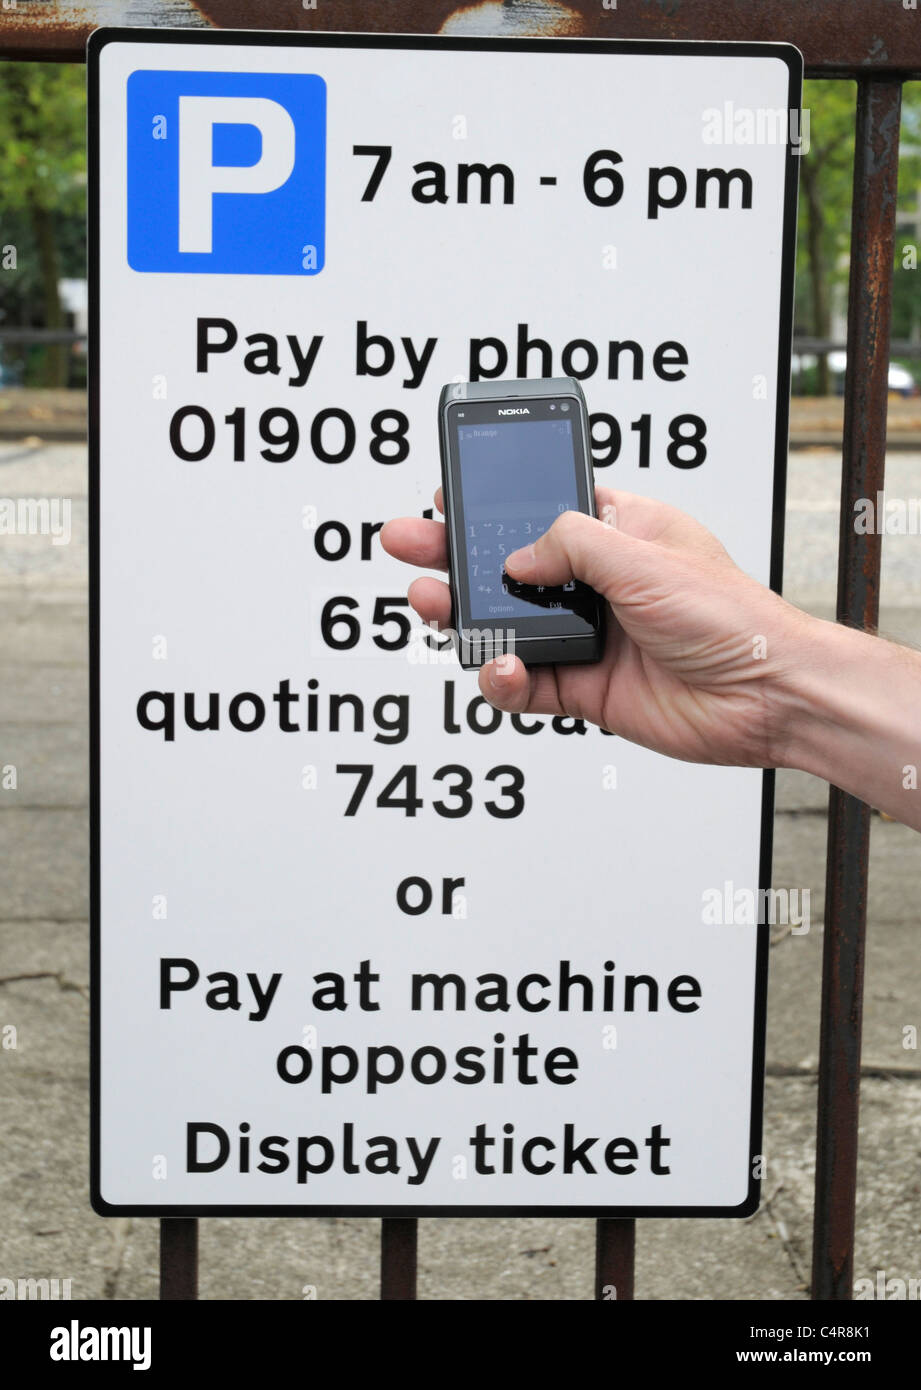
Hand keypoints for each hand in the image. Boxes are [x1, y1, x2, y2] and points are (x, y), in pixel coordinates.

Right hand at [380, 486, 812, 768]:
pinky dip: (504, 679)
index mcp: (621, 533)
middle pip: (511, 566)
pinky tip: (503, 668)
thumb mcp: (643, 555)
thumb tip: (517, 556)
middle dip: (457, 556)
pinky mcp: (586, 689)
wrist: (766, 696)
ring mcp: (591, 637)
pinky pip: (527, 684)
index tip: (451, 495)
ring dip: (468, 618)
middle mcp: (601, 584)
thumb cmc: (732, 617)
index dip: (496, 502)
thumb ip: (569, 544)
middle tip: (410, 544)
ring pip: (509, 626)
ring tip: (435, 605)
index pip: (544, 508)